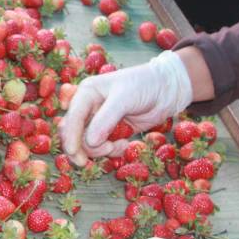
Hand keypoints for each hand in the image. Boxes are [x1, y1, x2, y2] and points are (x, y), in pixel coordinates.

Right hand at [60, 51, 191, 165]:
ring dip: (102, 150)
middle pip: (75, 134)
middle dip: (87, 147)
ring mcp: (99, 121)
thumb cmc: (144, 85)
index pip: (72, 118)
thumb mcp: (124, 99)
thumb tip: (89, 142)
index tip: (74, 153)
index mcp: (86, 93)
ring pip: (88, 144)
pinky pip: (103, 148)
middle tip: (106, 151)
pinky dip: (112, 150)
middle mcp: (88, 108)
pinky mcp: (111, 132)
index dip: (70, 136)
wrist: (167, 89)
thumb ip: (106, 120)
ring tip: (120, 145)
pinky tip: (125, 143)